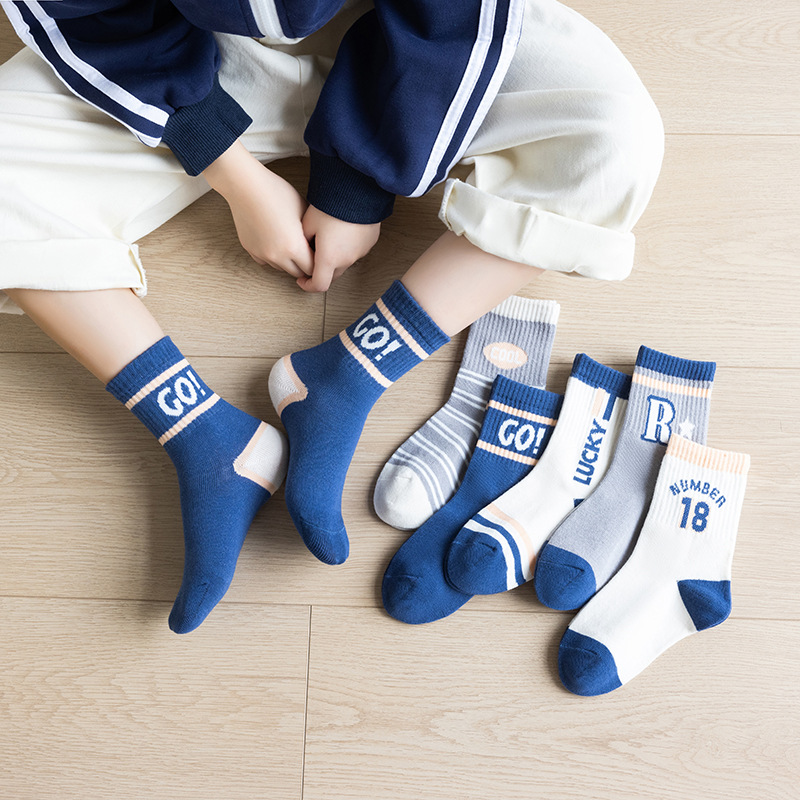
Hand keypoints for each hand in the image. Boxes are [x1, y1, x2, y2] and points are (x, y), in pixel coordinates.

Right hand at [203, 141, 313, 278]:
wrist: (246, 185)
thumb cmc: (276, 192)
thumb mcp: (304, 210)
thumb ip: (313, 231)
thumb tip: (319, 243)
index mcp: (294, 247)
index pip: (313, 268)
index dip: (318, 262)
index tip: (319, 254)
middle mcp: (277, 256)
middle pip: (298, 272)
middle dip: (305, 265)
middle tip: (309, 252)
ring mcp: (262, 254)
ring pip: (281, 268)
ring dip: (289, 261)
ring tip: (291, 244)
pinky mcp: (250, 250)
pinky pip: (266, 261)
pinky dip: (273, 256)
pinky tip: (275, 240)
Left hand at [299, 205, 380, 291]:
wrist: (358, 191)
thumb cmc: (331, 206)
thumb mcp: (307, 223)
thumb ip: (302, 242)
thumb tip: (302, 248)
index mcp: (329, 259)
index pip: (319, 285)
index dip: (308, 286)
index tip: (301, 280)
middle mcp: (346, 260)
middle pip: (332, 275)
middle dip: (321, 271)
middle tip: (312, 258)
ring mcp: (360, 252)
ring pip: (344, 262)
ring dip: (335, 258)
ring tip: (328, 239)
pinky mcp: (370, 242)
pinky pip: (356, 250)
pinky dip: (347, 247)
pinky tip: (342, 231)